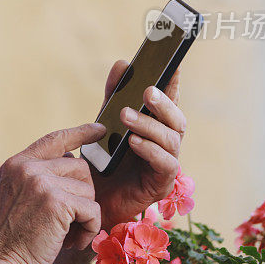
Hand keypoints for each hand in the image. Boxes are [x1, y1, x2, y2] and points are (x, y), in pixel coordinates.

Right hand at [0, 124, 105, 263]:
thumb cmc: (12, 237)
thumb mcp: (17, 195)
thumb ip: (38, 176)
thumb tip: (73, 162)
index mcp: (17, 163)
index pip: (54, 140)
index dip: (80, 132)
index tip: (100, 129)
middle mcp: (28, 168)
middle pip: (80, 167)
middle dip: (82, 195)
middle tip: (69, 221)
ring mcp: (41, 182)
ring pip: (88, 190)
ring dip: (85, 216)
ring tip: (66, 234)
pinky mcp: (57, 202)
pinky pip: (92, 210)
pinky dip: (89, 229)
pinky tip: (72, 242)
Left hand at [92, 60, 185, 229]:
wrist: (87, 199)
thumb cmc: (100, 161)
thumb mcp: (104, 122)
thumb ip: (114, 95)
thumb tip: (122, 64)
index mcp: (156, 128)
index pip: (170, 103)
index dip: (174, 85)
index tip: (173, 66)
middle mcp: (165, 145)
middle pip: (177, 120)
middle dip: (164, 103)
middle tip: (147, 90)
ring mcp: (166, 165)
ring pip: (171, 140)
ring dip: (149, 125)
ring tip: (125, 115)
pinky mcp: (160, 185)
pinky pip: (165, 164)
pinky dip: (150, 150)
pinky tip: (133, 141)